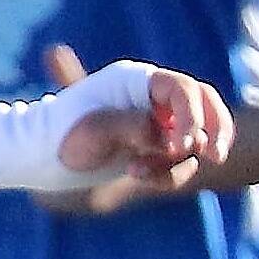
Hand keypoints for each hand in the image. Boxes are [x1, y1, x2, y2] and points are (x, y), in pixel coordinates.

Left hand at [41, 45, 236, 207]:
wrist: (44, 158)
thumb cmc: (63, 135)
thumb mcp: (96, 130)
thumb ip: (136, 127)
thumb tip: (170, 141)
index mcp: (137, 81)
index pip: (182, 90)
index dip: (192, 115)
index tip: (183, 146)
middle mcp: (152, 98)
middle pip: (203, 105)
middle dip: (214, 130)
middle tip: (214, 156)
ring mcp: (156, 123)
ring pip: (193, 141)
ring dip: (177, 163)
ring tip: (138, 174)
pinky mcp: (155, 148)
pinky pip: (179, 162)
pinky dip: (167, 174)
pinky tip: (138, 177)